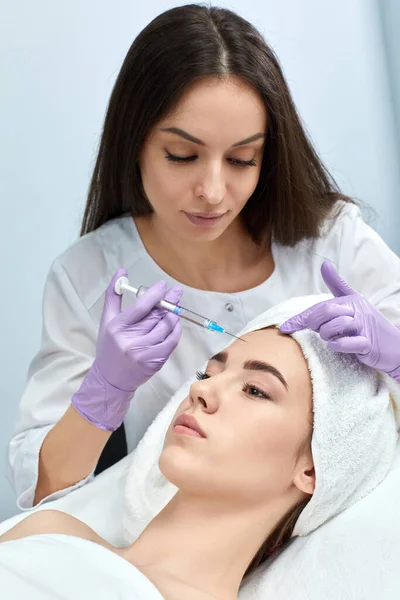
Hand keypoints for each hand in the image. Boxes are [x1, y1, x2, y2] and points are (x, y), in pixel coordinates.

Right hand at [72, 268, 182, 430]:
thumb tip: (122, 271)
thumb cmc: (109, 346)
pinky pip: (171, 342)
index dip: (154, 294)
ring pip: (166, 328)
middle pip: (155, 316)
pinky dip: (176, 330)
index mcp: (116, 328)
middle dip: (168, 302)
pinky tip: (175, 322)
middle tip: (176, 292)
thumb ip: (113, 295)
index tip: (163, 285)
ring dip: (173, 315)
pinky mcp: (155, 362)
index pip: (139, 307)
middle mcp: (130, 341)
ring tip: (175, 306)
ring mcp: (144, 353)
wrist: (111, 379)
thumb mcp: (106, 320)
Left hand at [280, 260, 399, 381]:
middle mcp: (357, 311)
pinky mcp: (368, 344)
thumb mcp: (353, 302)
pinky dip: (338, 345)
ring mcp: (363, 327)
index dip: (301, 317)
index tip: (284, 327)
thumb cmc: (367, 324)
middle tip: (317, 330)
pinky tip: (337, 345)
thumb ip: (338, 285)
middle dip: (315, 323)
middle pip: (326, 312)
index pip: (320, 306)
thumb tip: (325, 264)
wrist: (393, 345)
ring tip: (332, 338)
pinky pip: (346, 343)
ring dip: (327, 335)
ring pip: (334, 327)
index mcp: (351, 300)